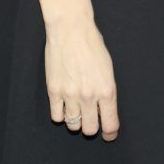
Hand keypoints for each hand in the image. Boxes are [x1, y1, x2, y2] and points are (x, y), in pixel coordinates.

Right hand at [45, 16, 119, 140]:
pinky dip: (61, 114)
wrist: (71, 30)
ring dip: (76, 120)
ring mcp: (70, 95)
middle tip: (92, 120)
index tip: (109, 134)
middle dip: (92, 127)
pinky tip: (64, 105)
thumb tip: (105, 110)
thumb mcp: (108, 68)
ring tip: (77, 109)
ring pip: (73, 125)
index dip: (110, 133)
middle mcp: (89, 96)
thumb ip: (106, 91)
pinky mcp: (53, 92)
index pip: (110, 124)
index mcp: (106, 90)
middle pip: (90, 129)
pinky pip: (56, 116)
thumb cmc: (93, 45)